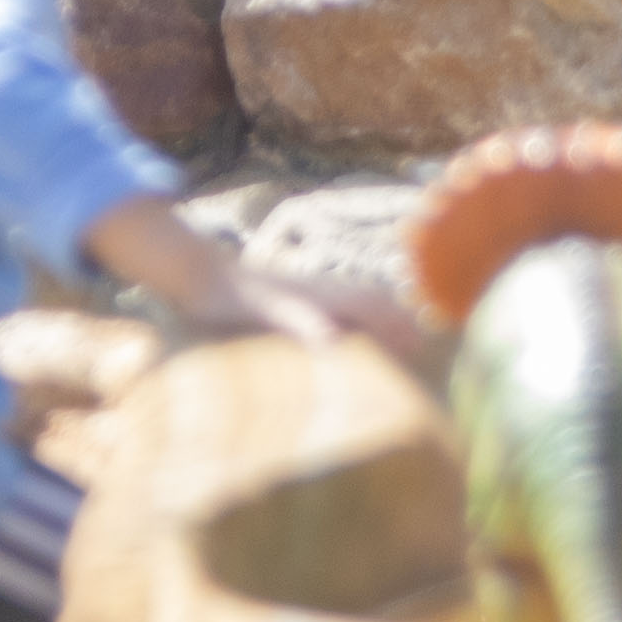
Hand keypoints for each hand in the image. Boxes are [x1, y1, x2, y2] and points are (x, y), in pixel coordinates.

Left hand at [241, 266, 433, 366]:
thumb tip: (334, 340)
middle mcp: (321, 290)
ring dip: (375, 320)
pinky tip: (338, 339)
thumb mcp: (268, 311)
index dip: (398, 323)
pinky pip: (332, 312)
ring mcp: (306, 294)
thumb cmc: (234, 296)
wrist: (201, 276)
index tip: (420, 342)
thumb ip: (300, 321)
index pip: (374, 304)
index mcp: (324, 293)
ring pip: (352, 304)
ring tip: (389, 343)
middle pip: (370, 302)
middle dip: (395, 321)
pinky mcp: (289, 302)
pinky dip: (349, 323)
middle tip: (416, 346)